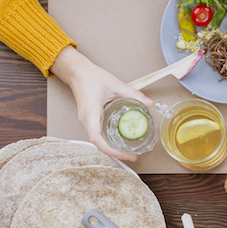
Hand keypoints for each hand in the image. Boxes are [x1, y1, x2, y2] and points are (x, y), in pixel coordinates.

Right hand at [49, 46, 151, 161]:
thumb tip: (149, 103)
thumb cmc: (92, 77)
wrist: (77, 72)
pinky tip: (119, 140)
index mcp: (91, 112)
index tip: (124, 154)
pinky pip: (97, 134)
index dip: (109, 150)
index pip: (96, 138)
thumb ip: (133, 94)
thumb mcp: (115, 84)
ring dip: (111, 148)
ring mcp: (86, 120)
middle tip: (132, 156)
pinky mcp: (88, 119)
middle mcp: (86, 120)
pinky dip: (107, 141)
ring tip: (128, 152)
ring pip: (97, 140)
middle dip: (114, 152)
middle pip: (98, 143)